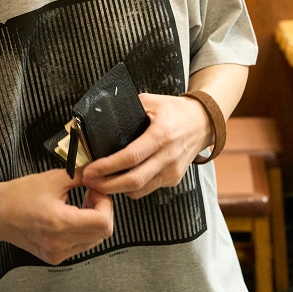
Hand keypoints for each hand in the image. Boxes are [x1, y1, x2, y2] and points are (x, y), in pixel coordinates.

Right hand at [0, 169, 113, 265]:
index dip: (105, 203)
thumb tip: (100, 174)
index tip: (96, 190)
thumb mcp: (53, 178)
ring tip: (82, 204)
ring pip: (95, 240)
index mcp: (59, 223)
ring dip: (95, 221)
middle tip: (91, 193)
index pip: (102, 223)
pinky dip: (84, 230)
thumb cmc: (18, 195)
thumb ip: (81, 176)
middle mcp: (59, 244)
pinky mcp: (55, 257)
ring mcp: (57, 254)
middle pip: (103, 233)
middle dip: (103, 210)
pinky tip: (73, 216)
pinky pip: (82, 245)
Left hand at [81, 93, 210, 199]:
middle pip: (134, 181)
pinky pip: (148, 189)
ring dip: (117, 190)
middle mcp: (168, 156)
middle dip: (107, 186)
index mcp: (161, 135)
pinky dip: (131, 188)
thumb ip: (128, 110)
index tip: (90, 170)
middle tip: (89, 182)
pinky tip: (119, 180)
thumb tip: (101, 118)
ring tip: (98, 183)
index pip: (130, 157)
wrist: (204, 122)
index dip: (107, 167)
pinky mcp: (174, 179)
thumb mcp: (151, 102)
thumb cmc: (175, 110)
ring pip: (140, 190)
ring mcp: (173, 171)